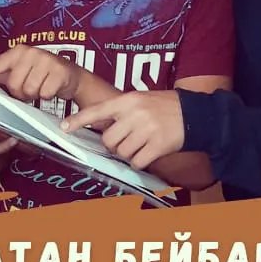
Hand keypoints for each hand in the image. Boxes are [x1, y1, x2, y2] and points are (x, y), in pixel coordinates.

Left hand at [0, 45, 82, 101]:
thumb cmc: (42, 72)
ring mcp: (47, 61)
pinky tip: (51, 87)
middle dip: (21, 92)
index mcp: (19, 52)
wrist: (70, 75)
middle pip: (14, 84)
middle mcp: (32, 53)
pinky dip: (47, 95)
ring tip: (40, 86)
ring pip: (30, 90)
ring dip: (35, 95)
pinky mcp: (59, 72)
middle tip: (30, 86)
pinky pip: (44, 93)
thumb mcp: (18, 69)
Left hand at [62, 91, 184, 169]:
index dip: (78, 120)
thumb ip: (120, 111)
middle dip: (114, 145)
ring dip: (128, 153)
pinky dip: (140, 161)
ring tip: (141, 144)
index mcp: (128, 100)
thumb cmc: (165, 107)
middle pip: (108, 140)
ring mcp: (147, 130)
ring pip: (122, 152)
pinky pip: (137, 161)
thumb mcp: (141, 99)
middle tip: (126, 140)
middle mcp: (135, 114)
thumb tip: (99, 128)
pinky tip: (149, 152)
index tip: (63, 127)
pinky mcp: (158, 145)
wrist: (196, 113)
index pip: (97, 110)